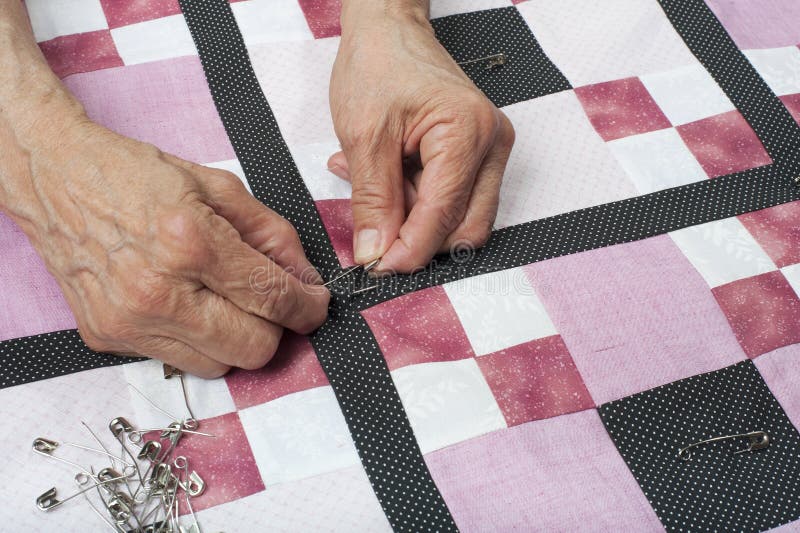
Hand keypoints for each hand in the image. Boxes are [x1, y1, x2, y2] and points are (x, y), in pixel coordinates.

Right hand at [0, 114, 329, 377]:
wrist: (56, 178)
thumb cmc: (136, 175)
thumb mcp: (218, 187)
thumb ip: (273, 235)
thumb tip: (305, 279)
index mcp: (191, 241)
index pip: (273, 299)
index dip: (308, 308)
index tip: (314, 304)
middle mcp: (158, 291)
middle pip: (254, 349)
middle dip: (275, 327)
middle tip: (268, 301)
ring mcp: (129, 321)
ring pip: (219, 366)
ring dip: (235, 338)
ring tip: (220, 298)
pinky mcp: (107, 338)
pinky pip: (178, 361)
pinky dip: (196, 340)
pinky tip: (185, 303)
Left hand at [328, 3, 514, 271]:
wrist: (389, 30)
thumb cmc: (379, 64)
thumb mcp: (363, 136)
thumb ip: (373, 200)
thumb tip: (375, 252)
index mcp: (467, 132)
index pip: (444, 215)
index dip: (409, 250)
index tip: (377, 267)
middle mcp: (492, 144)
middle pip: (465, 227)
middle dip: (418, 238)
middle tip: (375, 228)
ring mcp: (491, 150)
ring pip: (461, 218)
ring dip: (415, 217)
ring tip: (374, 185)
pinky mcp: (480, 156)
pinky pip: (455, 199)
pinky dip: (418, 201)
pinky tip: (388, 177)